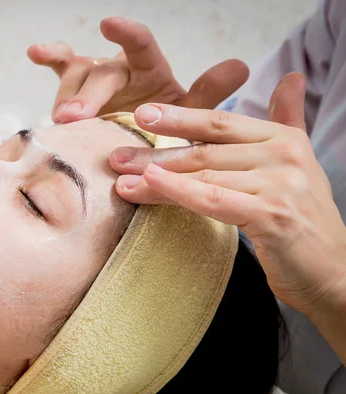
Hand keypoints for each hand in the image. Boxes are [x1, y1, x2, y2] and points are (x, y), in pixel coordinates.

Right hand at [27, 17, 248, 122]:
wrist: (141, 148)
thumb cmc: (166, 131)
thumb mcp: (189, 117)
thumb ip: (207, 94)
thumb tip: (240, 65)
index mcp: (150, 71)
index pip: (141, 45)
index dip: (126, 34)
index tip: (109, 24)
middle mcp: (120, 69)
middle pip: (102, 72)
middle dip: (88, 95)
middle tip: (75, 119)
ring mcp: (94, 77)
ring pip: (76, 75)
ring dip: (66, 97)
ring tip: (61, 122)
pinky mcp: (74, 89)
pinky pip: (61, 69)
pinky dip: (49, 58)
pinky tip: (34, 51)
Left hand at [109, 72, 345, 317]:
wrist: (332, 270)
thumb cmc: (301, 218)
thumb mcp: (296, 162)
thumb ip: (287, 119)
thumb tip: (292, 76)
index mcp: (282, 138)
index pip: (220, 123)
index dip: (179, 117)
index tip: (141, 115)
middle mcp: (282, 155)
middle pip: (204, 151)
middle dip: (155, 153)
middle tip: (116, 156)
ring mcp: (278, 184)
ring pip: (202, 176)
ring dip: (155, 177)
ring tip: (120, 179)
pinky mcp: (271, 214)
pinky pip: (213, 200)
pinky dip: (178, 191)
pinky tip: (148, 186)